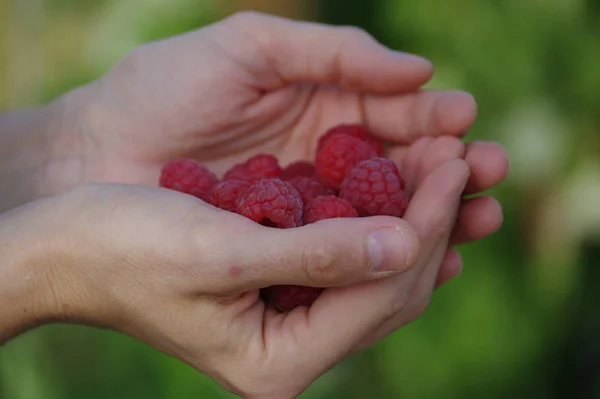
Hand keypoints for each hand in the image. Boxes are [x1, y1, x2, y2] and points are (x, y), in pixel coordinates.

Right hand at [0, 136, 469, 397]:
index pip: (381, 292)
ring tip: (445, 162)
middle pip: (390, 288)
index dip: (425, 224)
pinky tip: (402, 185)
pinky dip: (378, 219)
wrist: (67, 246)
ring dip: (414, 215)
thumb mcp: (219, 251)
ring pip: (379, 272)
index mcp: (278, 362)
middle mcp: (292, 353)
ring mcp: (290, 325)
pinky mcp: (282, 293)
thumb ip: (313, 256)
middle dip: (431, 219)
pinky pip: (350, 259)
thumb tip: (403, 244)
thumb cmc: (124, 247)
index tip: (452, 162)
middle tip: (461, 155)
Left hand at [52, 11, 506, 285]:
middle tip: (491, 179)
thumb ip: (335, 53)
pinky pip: (344, 252)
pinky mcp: (286, 243)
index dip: (434, 120)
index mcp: (322, 106)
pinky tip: (419, 261)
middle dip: (447, 173)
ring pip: (382, 215)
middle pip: (401, 167)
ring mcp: (308, 205)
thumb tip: (420, 66)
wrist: (99, 150)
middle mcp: (324, 158)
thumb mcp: (250, 48)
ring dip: (430, 218)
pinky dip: (382, 256)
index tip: (467, 130)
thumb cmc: (165, 88)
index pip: (394, 112)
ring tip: (476, 222)